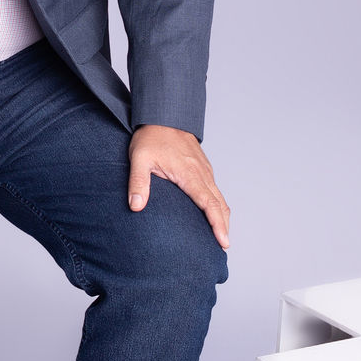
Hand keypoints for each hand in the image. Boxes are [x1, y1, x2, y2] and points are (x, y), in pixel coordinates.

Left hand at [128, 125, 229, 248]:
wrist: (163, 114)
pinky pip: (215, 190)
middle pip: (220, 204)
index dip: (218, 224)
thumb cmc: (151, 136)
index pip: (209, 204)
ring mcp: (205, 170)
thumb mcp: (139, 158)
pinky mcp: (202, 167)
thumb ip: (138, 183)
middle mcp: (202, 173)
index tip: (223, 241)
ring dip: (223, 216)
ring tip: (220, 236)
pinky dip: (218, 205)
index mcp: (189, 174)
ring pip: (220, 197)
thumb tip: (136, 207)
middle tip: (224, 246)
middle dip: (224, 226)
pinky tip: (212, 214)